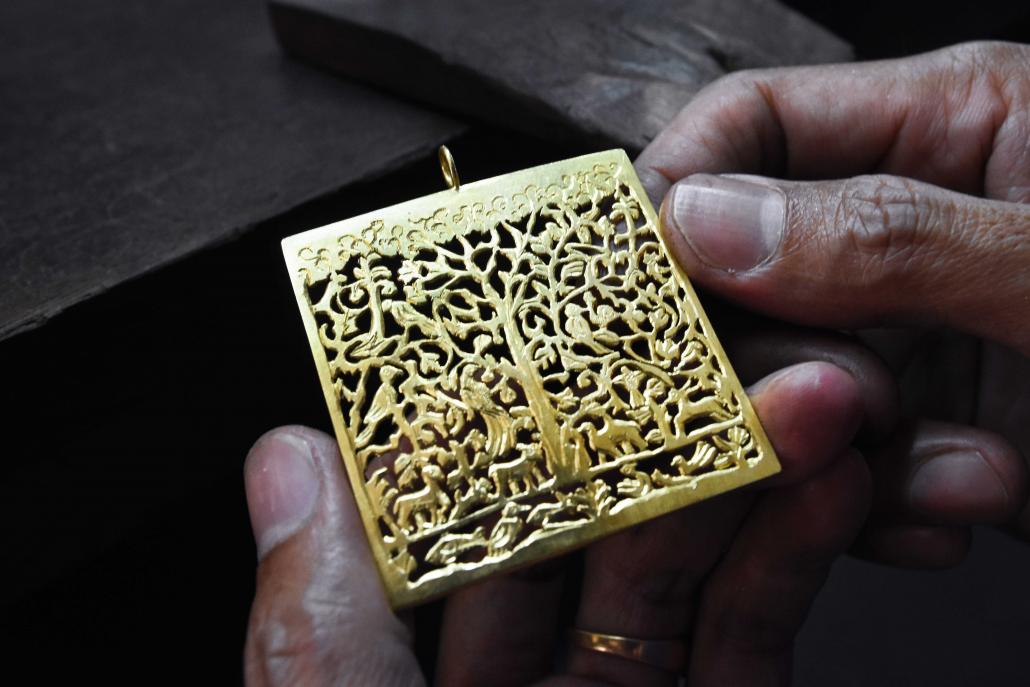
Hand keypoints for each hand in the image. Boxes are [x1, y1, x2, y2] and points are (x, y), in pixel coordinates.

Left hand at [243, 358, 888, 685]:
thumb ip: (309, 631)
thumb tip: (282, 457)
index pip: (442, 525)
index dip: (500, 423)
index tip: (556, 339)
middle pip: (582, 534)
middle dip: (654, 440)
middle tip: (714, 350)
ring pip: (680, 574)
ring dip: (746, 483)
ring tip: (806, 399)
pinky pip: (750, 641)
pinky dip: (792, 559)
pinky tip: (828, 489)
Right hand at [637, 41, 1029, 564]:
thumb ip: (884, 239)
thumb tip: (705, 221)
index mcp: (949, 127)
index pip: (747, 125)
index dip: (679, 193)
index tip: (645, 285)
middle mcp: (910, 226)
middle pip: (745, 268)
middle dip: (776, 354)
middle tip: (846, 406)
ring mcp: (915, 328)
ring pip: (785, 377)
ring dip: (844, 445)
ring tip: (954, 473)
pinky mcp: (928, 419)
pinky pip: (837, 454)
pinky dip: (882, 498)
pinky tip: (961, 501)